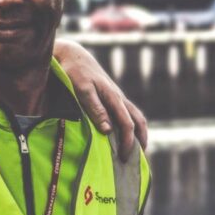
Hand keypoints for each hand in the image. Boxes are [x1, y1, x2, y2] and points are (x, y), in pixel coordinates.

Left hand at [54, 40, 147, 160]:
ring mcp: (117, 97)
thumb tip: (108, 130)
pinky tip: (125, 134)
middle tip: (136, 159)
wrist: (74, 56)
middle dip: (140, 140)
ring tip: (136, 150)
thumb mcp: (82, 90)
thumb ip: (95, 109)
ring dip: (139, 133)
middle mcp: (119, 98)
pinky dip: (132, 125)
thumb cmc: (75, 73)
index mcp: (114, 97)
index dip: (127, 142)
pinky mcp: (112, 96)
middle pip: (139, 120)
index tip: (123, 157)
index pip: (127, 124)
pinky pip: (128, 113)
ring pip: (136, 116)